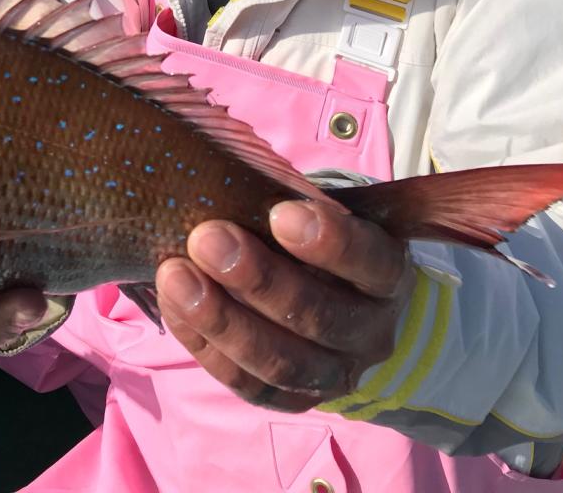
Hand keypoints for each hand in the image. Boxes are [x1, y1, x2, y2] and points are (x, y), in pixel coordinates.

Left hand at [155, 200, 412, 410]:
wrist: (349, 306)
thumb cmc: (328, 238)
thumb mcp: (340, 209)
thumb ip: (313, 193)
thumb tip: (248, 161)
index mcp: (388, 275)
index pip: (369, 261)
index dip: (329, 242)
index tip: (280, 212)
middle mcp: (370, 332)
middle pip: (319, 317)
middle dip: (258, 279)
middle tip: (206, 237)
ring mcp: (334, 374)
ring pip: (282, 362)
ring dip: (222, 320)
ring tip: (174, 276)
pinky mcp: (295, 400)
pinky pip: (248, 384)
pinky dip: (206, 347)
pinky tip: (174, 305)